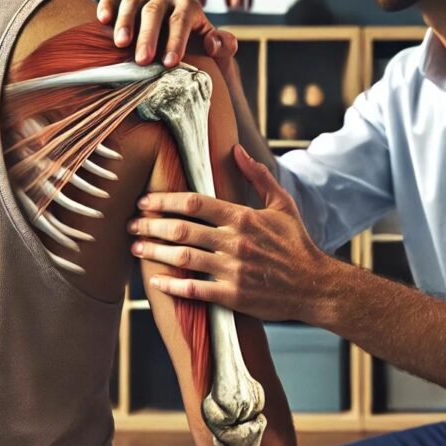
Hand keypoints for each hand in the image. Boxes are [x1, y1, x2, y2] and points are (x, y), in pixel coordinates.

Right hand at [97, 0, 237, 70]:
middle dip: (148, 35)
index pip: (182, 19)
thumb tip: (214, 42)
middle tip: (143, 60)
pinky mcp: (124, 7)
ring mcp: (144, 3)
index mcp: (189, 9)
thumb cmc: (202, 56)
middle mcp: (166, 2)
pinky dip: (108, 6)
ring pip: (133, 2)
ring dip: (125, 21)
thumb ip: (224, 46)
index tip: (170, 62)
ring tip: (120, 44)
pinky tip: (102, 21)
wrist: (186, 56)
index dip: (176, 40)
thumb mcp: (219, 54)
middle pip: (155, 10)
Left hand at [128, 145, 329, 322]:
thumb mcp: (282, 203)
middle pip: (181, 229)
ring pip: (183, 258)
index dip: (165, 200)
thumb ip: (257, 175)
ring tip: (136, 249)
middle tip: (131, 225)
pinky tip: (156, 283)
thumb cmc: (296, 242)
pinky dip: (172, 286)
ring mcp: (233, 270)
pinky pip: (194, 290)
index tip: (145, 201)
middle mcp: (234, 241)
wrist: (314, 285)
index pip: (194, 202)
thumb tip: (236, 149)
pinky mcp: (233, 296)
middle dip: (150, 226)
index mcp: (243, 216)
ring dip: (154, 253)